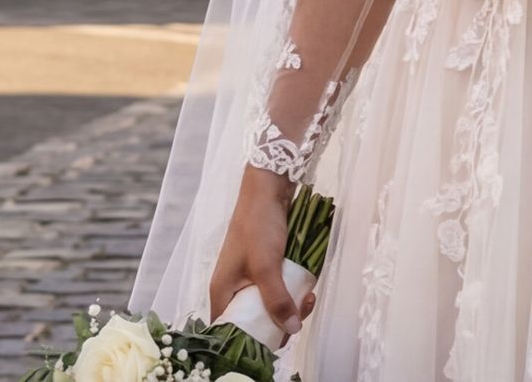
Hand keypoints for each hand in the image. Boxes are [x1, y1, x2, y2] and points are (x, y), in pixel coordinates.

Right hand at [210, 165, 306, 340]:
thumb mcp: (267, 267)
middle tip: (299, 317)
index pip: (227, 331)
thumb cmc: (258, 226)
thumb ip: (277, 299)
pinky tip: (309, 290)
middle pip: (253, 322)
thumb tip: (290, 330)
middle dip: (279, 323)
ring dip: (290, 308)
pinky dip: (292, 293)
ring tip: (309, 299)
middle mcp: (233, 289)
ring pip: (269, 307)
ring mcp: (249, 278)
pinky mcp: (265, 269)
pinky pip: (278, 291)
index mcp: (222, 292)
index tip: (274, 341)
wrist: (268, 189)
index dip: (248, 342)